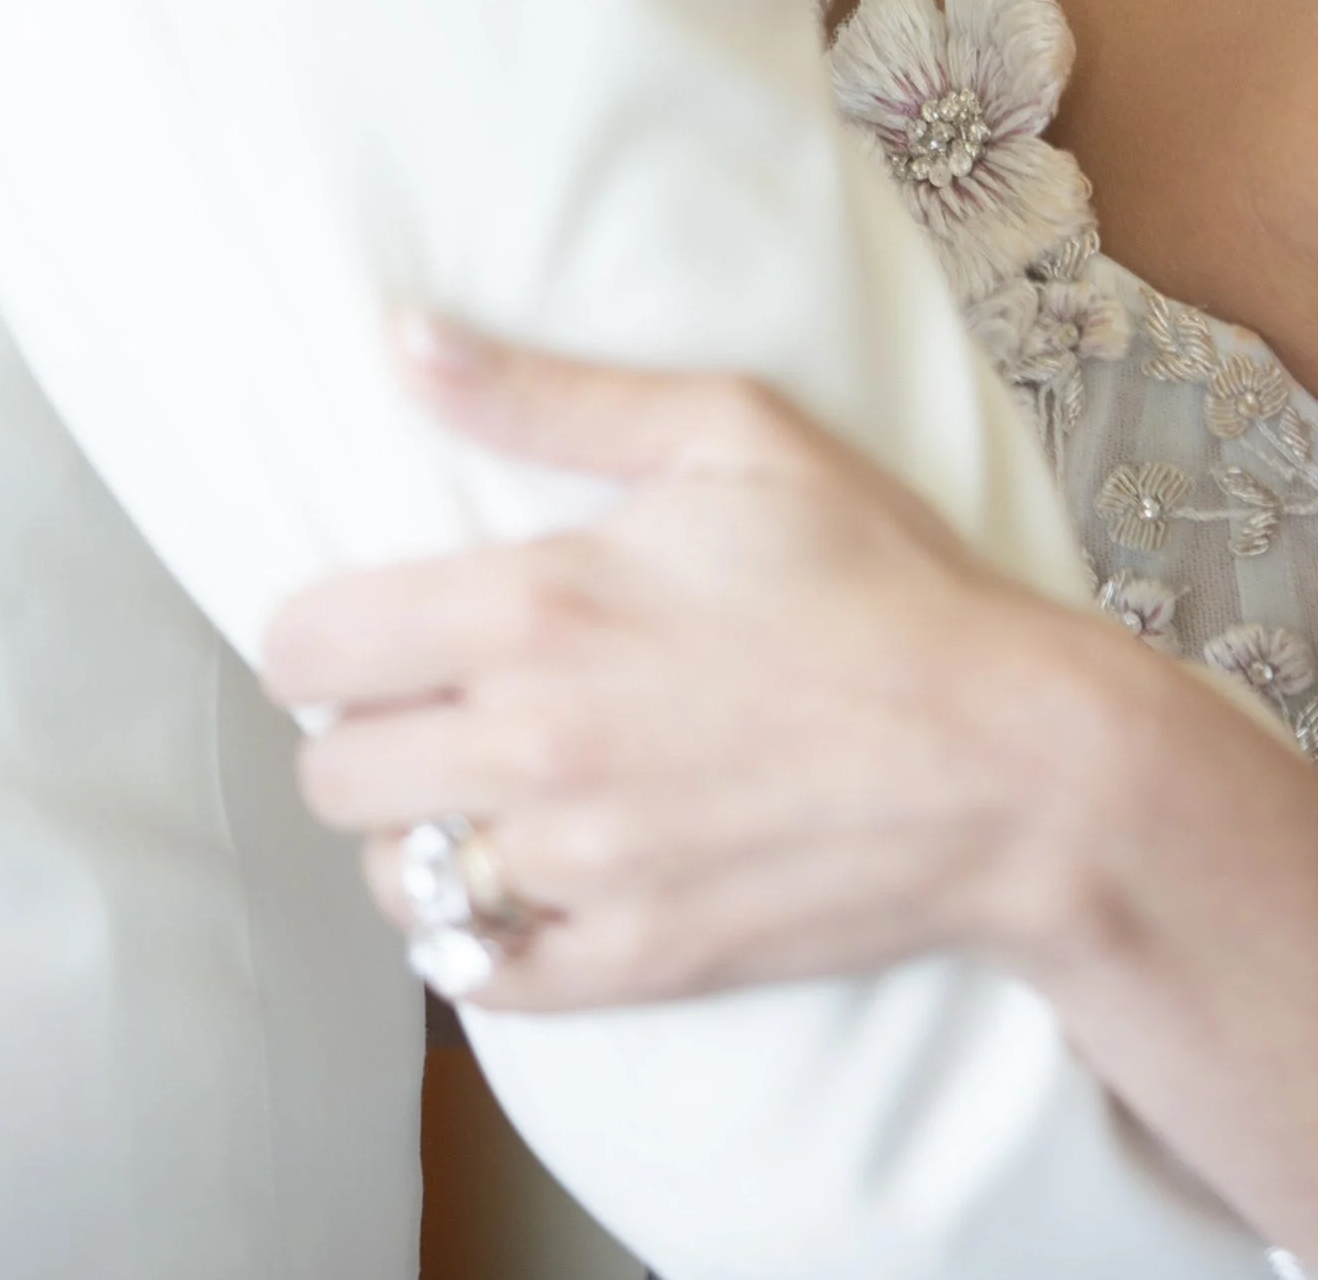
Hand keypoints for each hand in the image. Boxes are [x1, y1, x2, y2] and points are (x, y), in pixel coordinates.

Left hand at [258, 321, 1128, 1008]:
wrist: (1008, 761)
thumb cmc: (880, 577)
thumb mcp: (734, 434)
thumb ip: (548, 394)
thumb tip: (401, 339)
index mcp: (537, 607)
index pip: (308, 646)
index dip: (326, 631)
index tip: (383, 622)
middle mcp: (531, 748)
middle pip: (329, 773)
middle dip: (369, 728)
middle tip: (449, 699)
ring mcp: (576, 871)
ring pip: (392, 881)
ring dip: (423, 832)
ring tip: (499, 786)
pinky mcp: (627, 965)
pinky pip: (478, 978)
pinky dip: (485, 932)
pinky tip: (541, 872)